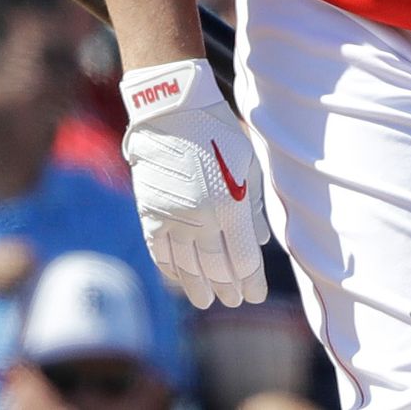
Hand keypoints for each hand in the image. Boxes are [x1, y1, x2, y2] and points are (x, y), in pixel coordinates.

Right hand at [120, 58, 269, 308]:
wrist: (171, 109)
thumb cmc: (218, 131)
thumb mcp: (247, 164)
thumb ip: (253, 206)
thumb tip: (261, 241)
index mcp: (230, 204)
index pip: (243, 260)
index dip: (251, 282)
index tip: (255, 294)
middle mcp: (201, 217)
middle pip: (217, 269)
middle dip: (228, 288)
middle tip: (234, 301)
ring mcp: (172, 217)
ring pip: (187, 267)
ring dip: (199, 287)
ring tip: (207, 300)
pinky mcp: (149, 212)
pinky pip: (160, 252)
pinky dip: (171, 270)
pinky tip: (179, 280)